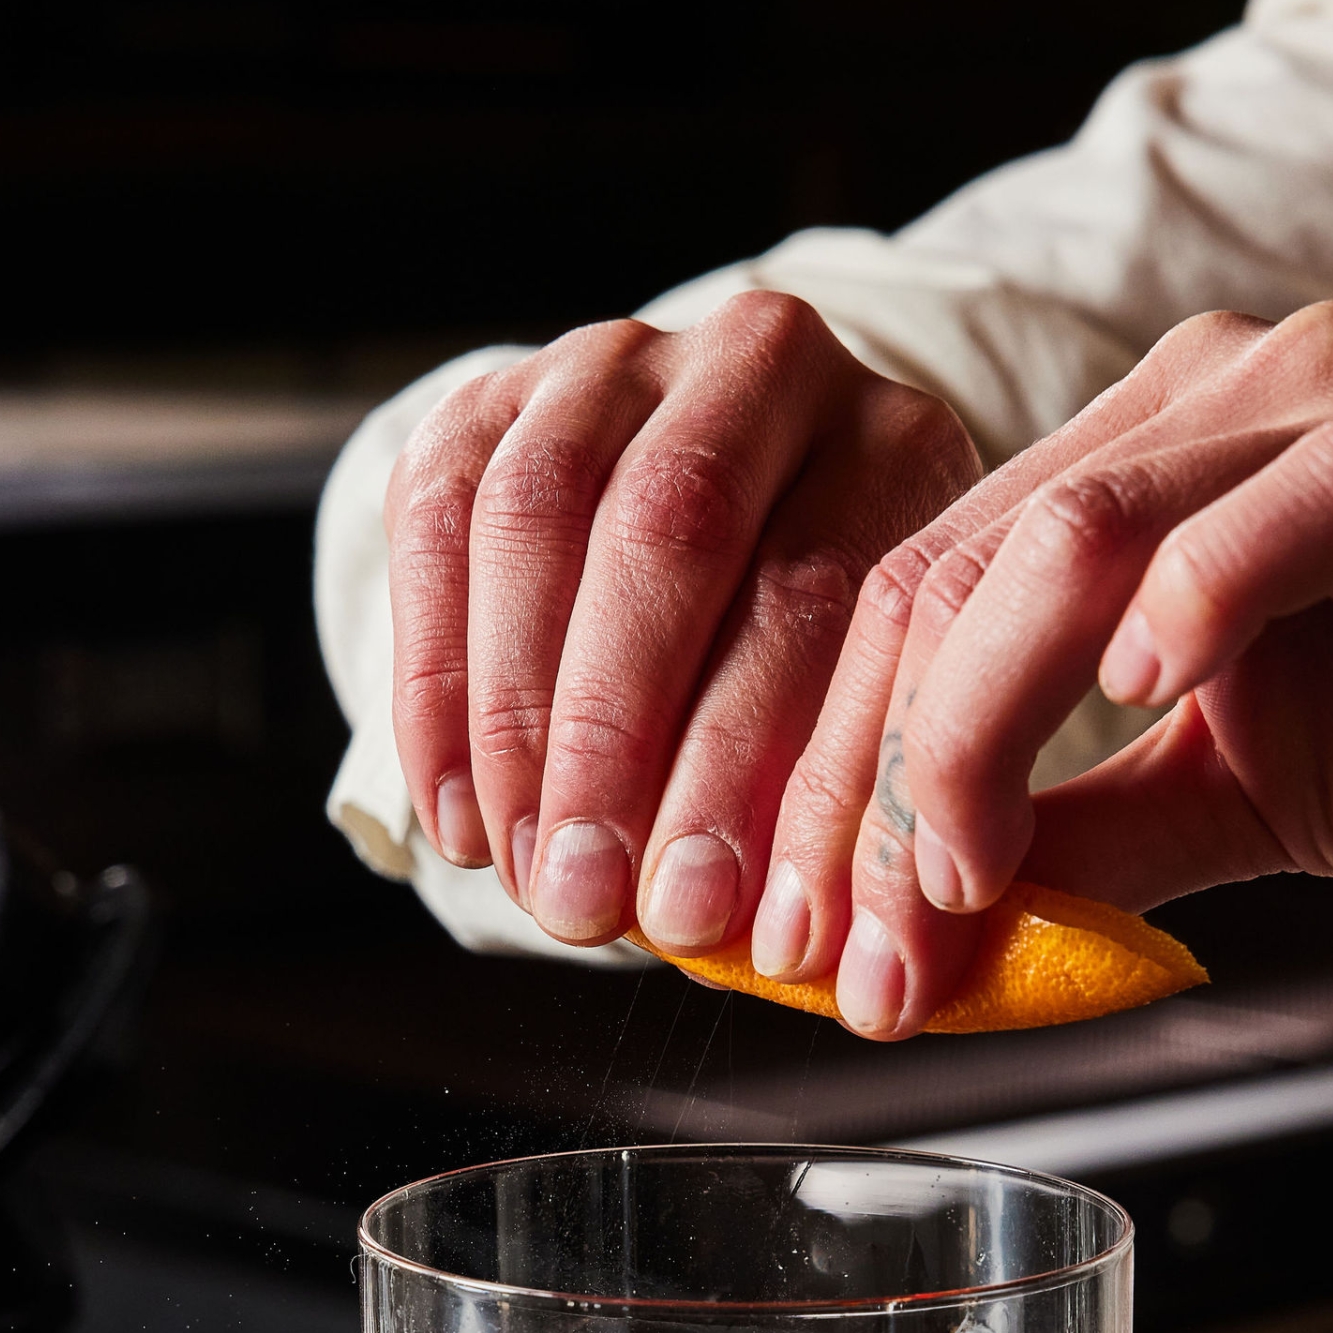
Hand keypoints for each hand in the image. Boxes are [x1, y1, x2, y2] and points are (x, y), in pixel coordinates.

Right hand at [382, 295, 979, 949]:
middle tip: (589, 899)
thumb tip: (832, 968)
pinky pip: (438, 526)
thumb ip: (859, 804)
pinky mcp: (495, 395)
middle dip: (617, 740)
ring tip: (523, 874)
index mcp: (896, 442)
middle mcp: (765, 364)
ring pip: (542, 516)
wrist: (718, 541)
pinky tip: (459, 818)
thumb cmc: (814, 673)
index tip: (705, 915)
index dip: (752, 766)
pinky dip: (436, 688)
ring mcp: (619, 364)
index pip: (822, 591)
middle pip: (674, 534)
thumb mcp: (874, 713)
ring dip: (516, 719)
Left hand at [760, 302, 1332, 1036]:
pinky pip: (1302, 497)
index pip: (920, 594)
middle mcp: (1213, 400)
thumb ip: (1082, 842)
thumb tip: (917, 930)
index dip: (837, 773)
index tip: (810, 942)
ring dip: (982, 726)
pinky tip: (1145, 692)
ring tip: (960, 878)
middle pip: (959, 565)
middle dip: (874, 779)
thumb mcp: (1238, 799)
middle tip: (855, 950)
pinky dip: (1205, 592)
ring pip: (1081, 532)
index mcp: (1138, 461)